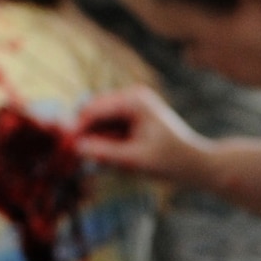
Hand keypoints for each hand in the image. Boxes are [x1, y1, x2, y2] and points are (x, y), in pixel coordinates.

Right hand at [74, 86, 214, 186]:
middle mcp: (131, 96)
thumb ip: (105, 153)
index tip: (64, 150)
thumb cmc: (171, 161)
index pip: (93, 109)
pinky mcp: (130, 117)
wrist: (196, 164)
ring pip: (97, 121)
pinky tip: (112, 158)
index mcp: (134, 100)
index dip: (76, 129)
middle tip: (77, 159)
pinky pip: (106, 128)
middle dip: (84, 134)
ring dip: (95, 140)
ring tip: (102, 162)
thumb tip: (75, 148)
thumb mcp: (135, 160)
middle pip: (91, 112)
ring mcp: (130, 105)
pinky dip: (105, 142)